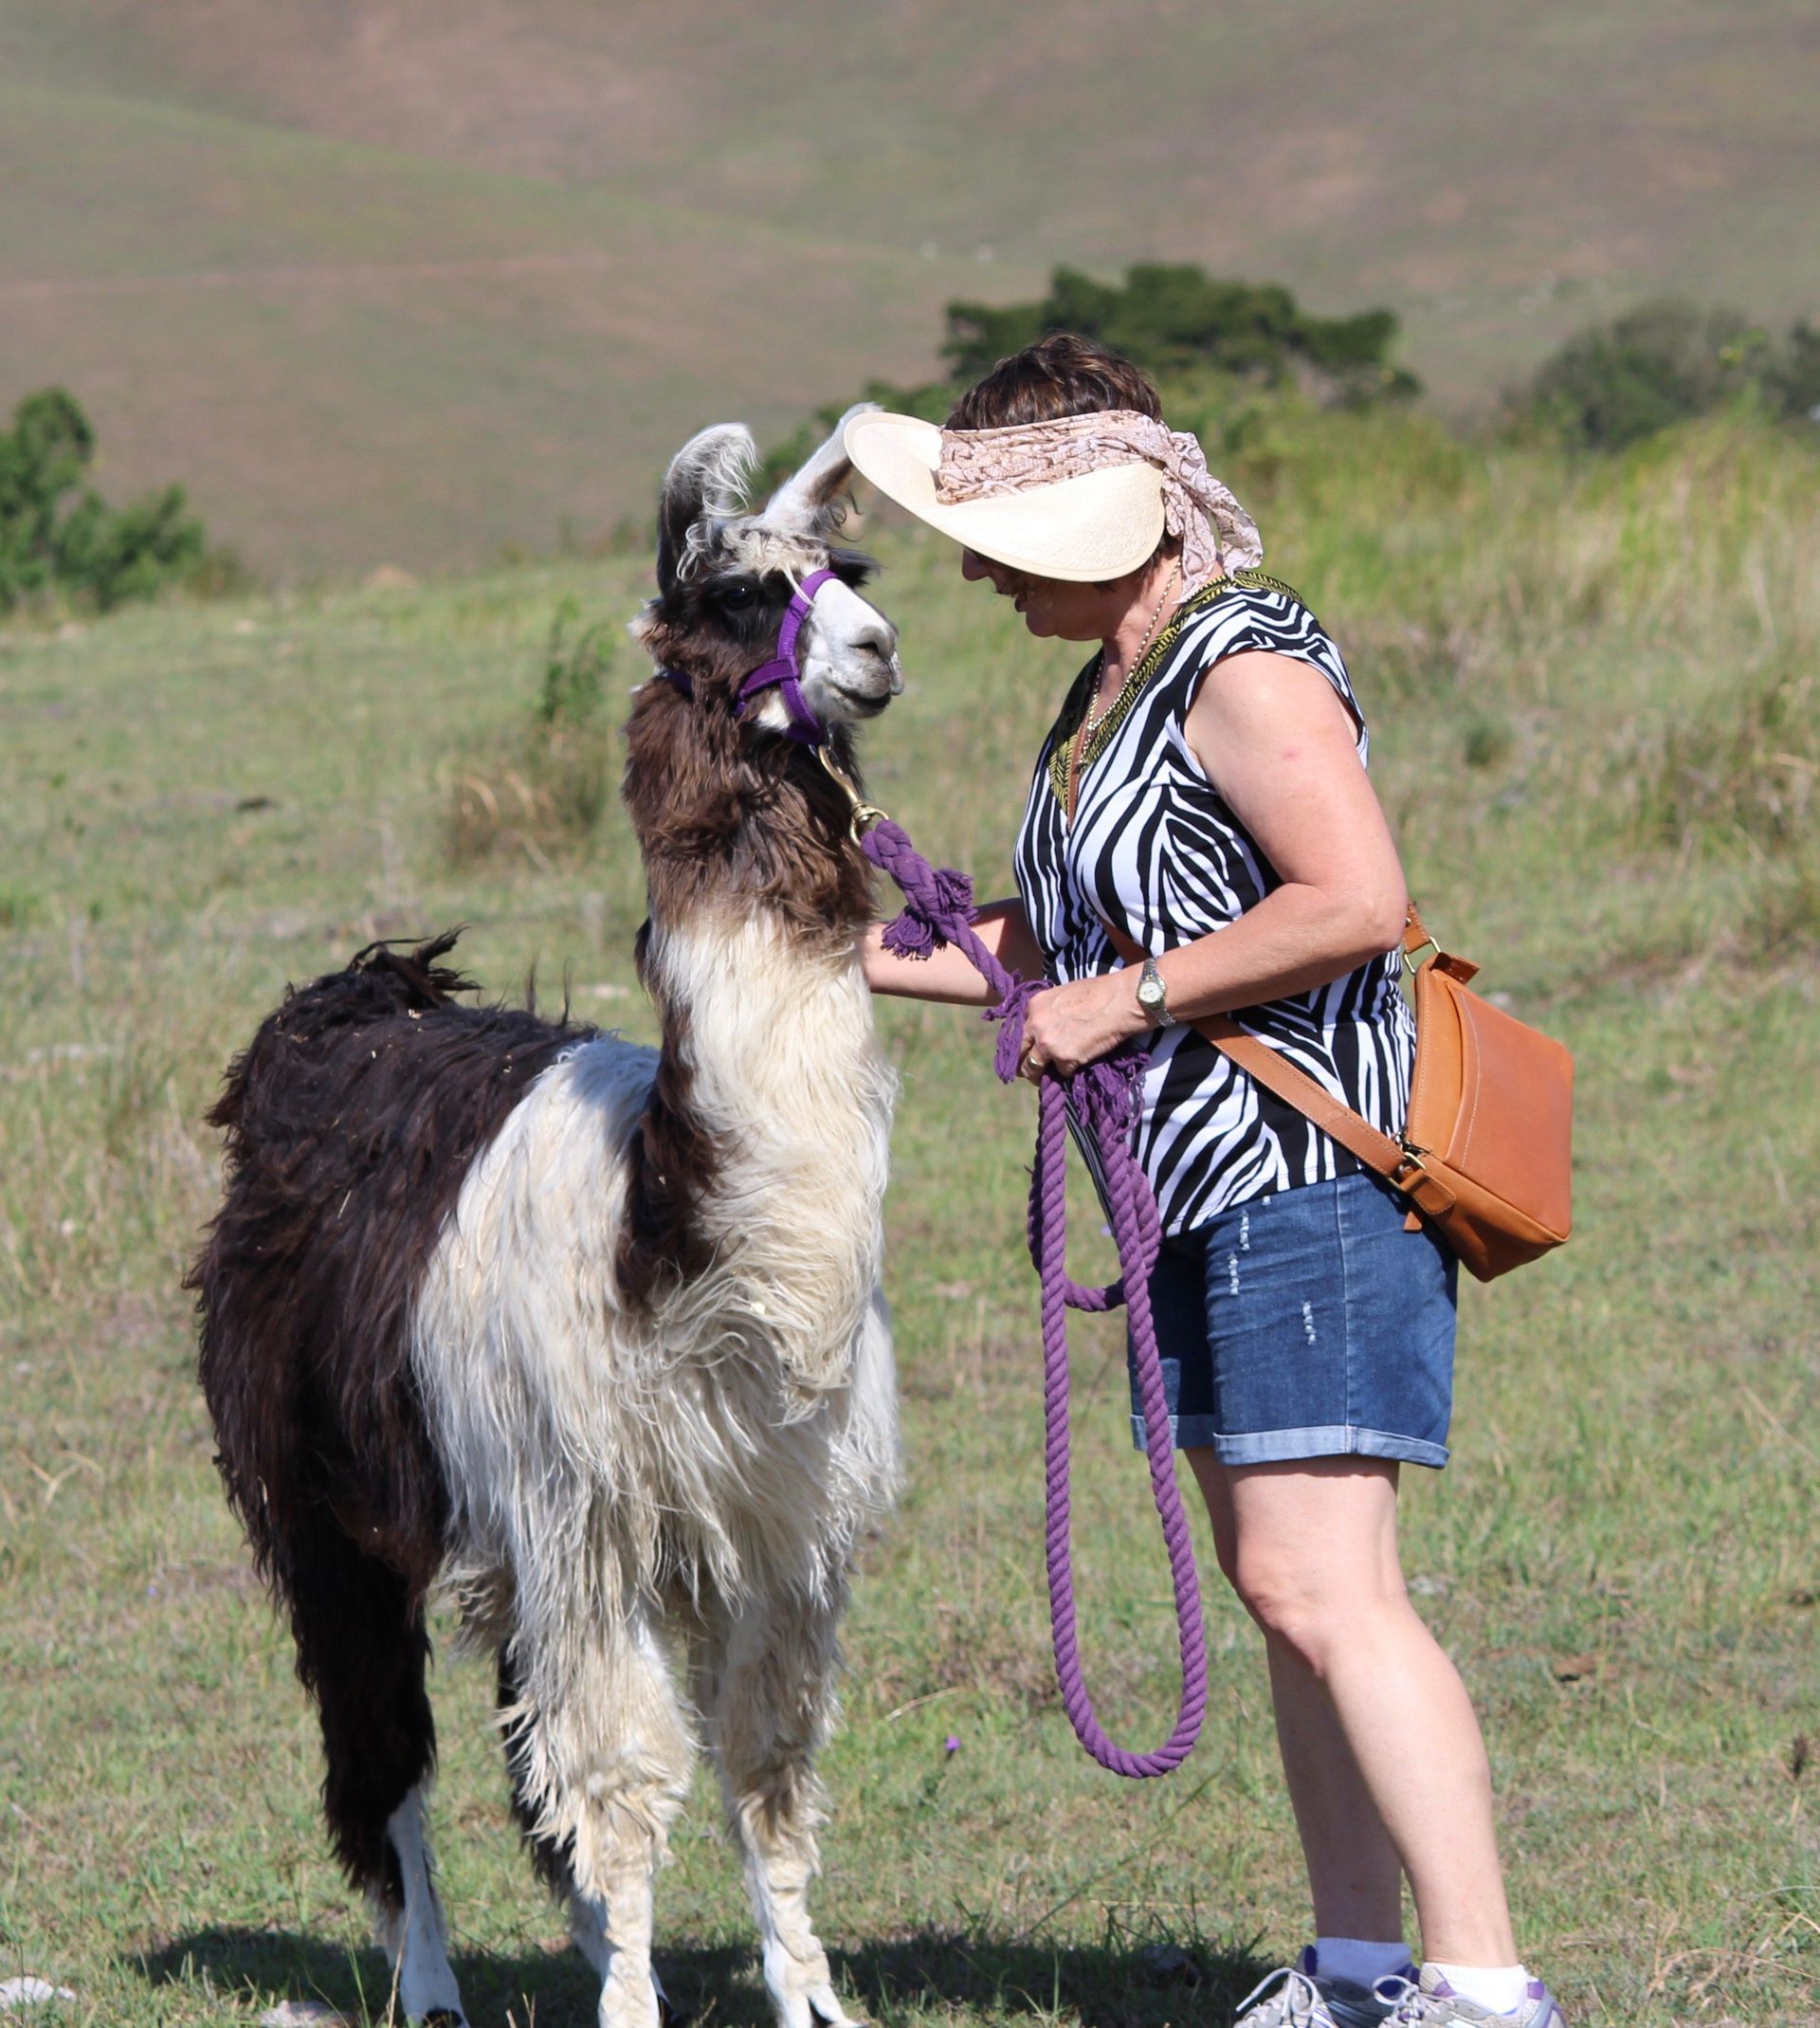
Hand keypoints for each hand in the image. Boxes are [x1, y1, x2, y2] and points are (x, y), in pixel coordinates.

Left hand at [1017, 971, 1146, 1081]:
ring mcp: (1048, 1043)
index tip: (1025, 1051)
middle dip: (1020, 1063)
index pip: (1016, 1031)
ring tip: (1044, 1078)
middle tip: (1026, 1071)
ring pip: (1032, 1069)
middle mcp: (1035, 1025)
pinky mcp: (1064, 1059)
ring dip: (1037, 1075)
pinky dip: (1068, 1071)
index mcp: (1033, 1006)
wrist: (1118, 1001)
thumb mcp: (1062, 994)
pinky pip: (1061, 1072)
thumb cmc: (1098, 992)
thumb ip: (1048, 1011)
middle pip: (1017, 1052)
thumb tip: (1047, 1026)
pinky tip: (1077, 1065)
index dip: (1021, 1043)